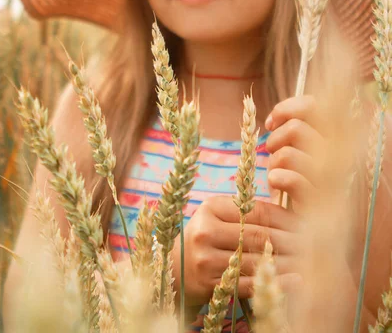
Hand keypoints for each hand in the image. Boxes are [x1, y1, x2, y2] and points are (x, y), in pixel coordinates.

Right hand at [171, 195, 302, 306]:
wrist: (175, 267)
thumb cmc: (205, 236)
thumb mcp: (218, 216)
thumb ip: (244, 211)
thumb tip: (289, 212)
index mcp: (210, 208)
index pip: (253, 211)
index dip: (282, 216)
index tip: (305, 221)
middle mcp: (205, 231)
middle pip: (256, 235)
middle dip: (288, 239)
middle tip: (315, 242)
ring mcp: (205, 259)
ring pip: (254, 260)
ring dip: (286, 262)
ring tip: (311, 262)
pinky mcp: (210, 284)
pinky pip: (248, 283)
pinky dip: (274, 282)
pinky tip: (295, 280)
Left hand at [265, 95, 327, 213]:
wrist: (320, 231)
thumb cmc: (309, 189)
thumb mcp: (306, 156)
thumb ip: (296, 135)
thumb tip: (273, 120)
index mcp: (337, 139)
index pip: (313, 106)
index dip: (286, 109)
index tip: (270, 122)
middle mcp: (338, 156)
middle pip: (297, 128)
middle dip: (276, 138)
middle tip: (272, 151)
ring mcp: (330, 180)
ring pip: (288, 154)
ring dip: (274, 162)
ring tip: (274, 173)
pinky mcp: (319, 203)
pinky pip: (292, 180)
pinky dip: (277, 179)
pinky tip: (276, 185)